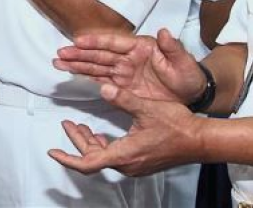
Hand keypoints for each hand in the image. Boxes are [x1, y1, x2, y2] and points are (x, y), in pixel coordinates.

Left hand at [48, 83, 203, 175]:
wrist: (201, 141)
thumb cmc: (177, 126)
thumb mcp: (147, 108)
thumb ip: (122, 98)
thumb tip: (102, 88)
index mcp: (124, 154)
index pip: (88, 163)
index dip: (67, 158)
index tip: (52, 151)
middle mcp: (127, 164)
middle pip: (92, 157)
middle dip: (77, 141)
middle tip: (67, 123)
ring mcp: (134, 164)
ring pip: (103, 156)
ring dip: (89, 142)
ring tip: (79, 125)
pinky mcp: (141, 161)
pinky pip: (114, 155)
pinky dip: (103, 144)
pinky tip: (101, 133)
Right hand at [53, 28, 205, 103]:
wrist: (192, 96)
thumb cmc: (188, 76)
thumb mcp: (184, 62)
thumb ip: (173, 48)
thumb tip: (164, 32)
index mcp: (140, 47)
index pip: (114, 42)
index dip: (96, 41)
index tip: (79, 41)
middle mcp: (127, 57)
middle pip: (99, 54)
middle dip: (79, 54)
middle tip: (60, 53)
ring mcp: (122, 72)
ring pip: (95, 66)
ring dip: (77, 64)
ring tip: (58, 62)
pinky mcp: (121, 86)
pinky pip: (99, 79)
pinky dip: (84, 76)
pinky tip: (70, 72)